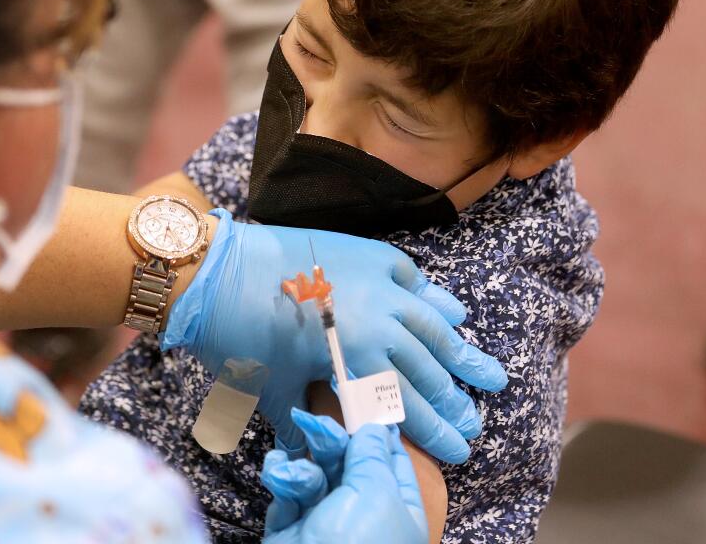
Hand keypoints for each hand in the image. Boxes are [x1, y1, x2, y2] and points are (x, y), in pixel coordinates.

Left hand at [164, 212, 506, 462]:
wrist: (215, 271)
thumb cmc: (239, 338)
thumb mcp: (273, 391)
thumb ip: (303, 420)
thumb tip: (314, 450)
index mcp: (358, 358)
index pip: (406, 404)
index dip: (434, 431)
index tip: (459, 451)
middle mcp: (379, 320)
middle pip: (427, 367)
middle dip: (454, 400)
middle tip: (475, 423)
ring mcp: (377, 283)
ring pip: (431, 324)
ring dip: (461, 352)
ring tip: (490, 375)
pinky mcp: (367, 254)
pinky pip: (413, 279)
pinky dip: (436, 299)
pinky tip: (456, 314)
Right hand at [261, 412, 426, 543]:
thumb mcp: (374, 492)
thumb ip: (370, 454)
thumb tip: (376, 426)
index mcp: (399, 512)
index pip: (392, 462)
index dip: (377, 431)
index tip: (362, 397)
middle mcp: (364, 518)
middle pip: (348, 463)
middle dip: (331, 442)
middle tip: (313, 421)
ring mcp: (326, 525)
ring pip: (315, 475)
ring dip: (303, 467)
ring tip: (290, 467)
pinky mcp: (292, 532)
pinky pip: (288, 494)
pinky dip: (283, 482)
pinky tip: (277, 473)